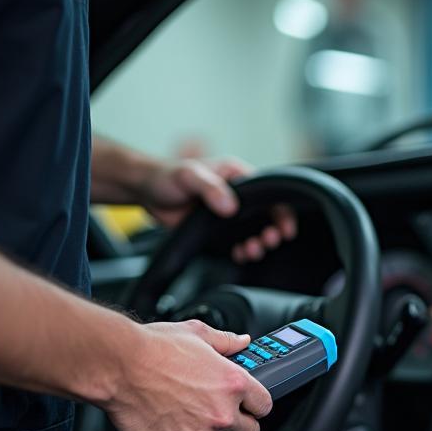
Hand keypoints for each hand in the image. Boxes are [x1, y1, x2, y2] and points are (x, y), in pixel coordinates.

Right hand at [101, 319, 272, 430]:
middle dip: (238, 425)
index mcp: (234, 384)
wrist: (117, 366)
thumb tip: (241, 341)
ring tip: (187, 417)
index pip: (265, 406)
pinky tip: (166, 423)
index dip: (256, 404)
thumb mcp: (196, 333)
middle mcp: (221, 413)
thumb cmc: (153, 348)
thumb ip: (225, 341)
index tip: (249, 405)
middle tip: (220, 413)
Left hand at [139, 156, 297, 262]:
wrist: (147, 192)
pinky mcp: (220, 231)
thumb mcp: (189, 176)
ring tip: (252, 250)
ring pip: (256, 233)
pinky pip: (239, 244)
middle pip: (268, 217)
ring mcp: (231, 215)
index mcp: (238, 176)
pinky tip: (240, 254)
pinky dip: (244, 252)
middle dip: (272, 232)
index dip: (282, 212)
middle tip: (268, 241)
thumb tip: (231, 206)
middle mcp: (239, 196)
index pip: (271, 194)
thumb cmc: (167, 176)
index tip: (284, 228)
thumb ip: (210, 188)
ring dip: (259, 245)